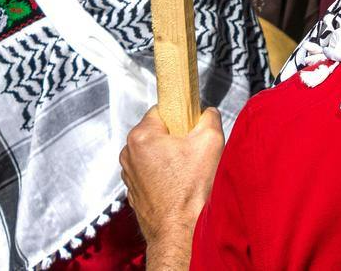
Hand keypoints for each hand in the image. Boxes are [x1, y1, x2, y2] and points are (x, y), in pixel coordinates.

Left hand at [120, 106, 223, 270]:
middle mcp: (128, 153)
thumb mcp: (211, 141)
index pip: (163, 109)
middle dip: (176, 138)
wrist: (179, 231)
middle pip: (157, 131)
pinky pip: (150, 172)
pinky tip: (178, 184)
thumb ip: (209, 116)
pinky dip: (164, 174)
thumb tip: (206, 113)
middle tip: (193, 151)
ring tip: (187, 171)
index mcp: (142, 136)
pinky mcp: (133, 190)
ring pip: (154, 152)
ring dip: (169, 157)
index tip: (192, 127)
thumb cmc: (190, 191)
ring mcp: (129, 173)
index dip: (182, 116)